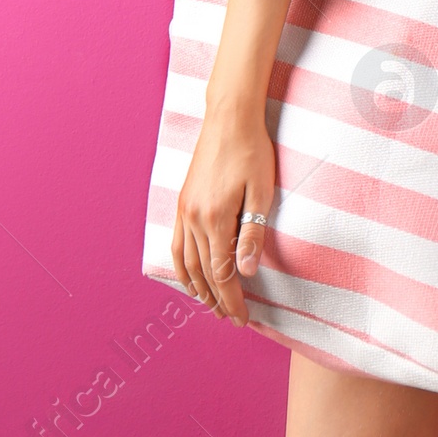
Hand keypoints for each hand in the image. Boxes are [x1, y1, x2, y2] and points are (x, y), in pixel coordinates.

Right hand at [171, 104, 275, 324]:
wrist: (229, 117)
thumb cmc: (252, 151)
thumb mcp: (261, 192)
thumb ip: (252, 234)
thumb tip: (246, 273)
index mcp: (216, 218)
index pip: (222, 273)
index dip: (232, 299)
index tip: (243, 318)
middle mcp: (194, 219)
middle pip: (203, 273)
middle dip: (217, 300)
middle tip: (231, 318)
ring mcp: (184, 211)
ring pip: (186, 263)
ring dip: (198, 289)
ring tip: (212, 306)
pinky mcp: (182, 203)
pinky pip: (176, 245)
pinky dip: (181, 268)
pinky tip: (189, 279)